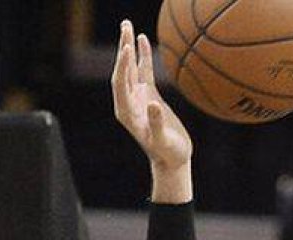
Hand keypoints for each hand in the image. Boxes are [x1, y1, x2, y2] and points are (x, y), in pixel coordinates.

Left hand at [111, 20, 190, 171]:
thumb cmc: (168, 154)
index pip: (120, 83)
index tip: (126, 47)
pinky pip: (143, 72)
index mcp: (126, 112)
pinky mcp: (148, 96)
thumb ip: (157, 123)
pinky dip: (142, 56)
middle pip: (122, 71)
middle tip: (125, 25)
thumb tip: (153, 104)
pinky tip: (142, 40)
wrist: (172, 161)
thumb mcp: (163, 141)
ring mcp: (138, 98)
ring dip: (128, 47)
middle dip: (122, 48)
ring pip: (131, 68)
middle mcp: (128, 102)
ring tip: (127, 25)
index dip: (122, 65)